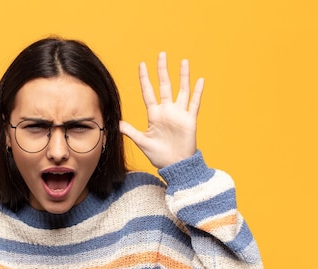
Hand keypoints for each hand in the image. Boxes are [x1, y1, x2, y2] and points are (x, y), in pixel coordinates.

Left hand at [119, 53, 203, 167]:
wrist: (174, 165)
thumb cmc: (159, 155)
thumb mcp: (142, 142)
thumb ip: (130, 131)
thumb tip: (117, 123)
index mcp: (154, 114)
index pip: (148, 92)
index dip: (145, 79)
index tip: (141, 65)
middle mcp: (167, 111)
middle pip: (164, 86)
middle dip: (162, 70)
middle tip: (161, 54)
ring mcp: (179, 114)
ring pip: (181, 90)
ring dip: (183, 76)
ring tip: (183, 61)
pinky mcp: (189, 120)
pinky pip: (194, 104)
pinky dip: (197, 92)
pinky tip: (200, 80)